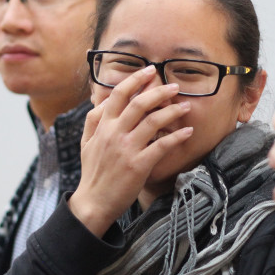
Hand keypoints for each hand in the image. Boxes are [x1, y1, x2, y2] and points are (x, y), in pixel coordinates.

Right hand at [69, 65, 192, 235]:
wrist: (93, 202)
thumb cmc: (93, 173)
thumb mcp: (86, 143)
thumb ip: (93, 120)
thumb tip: (103, 101)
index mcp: (102, 126)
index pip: (118, 94)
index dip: (135, 79)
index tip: (149, 71)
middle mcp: (114, 134)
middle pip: (138, 103)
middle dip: (159, 91)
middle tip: (174, 86)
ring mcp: (126, 149)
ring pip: (152, 121)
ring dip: (172, 111)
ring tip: (185, 106)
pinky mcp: (138, 165)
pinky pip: (161, 146)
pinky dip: (176, 137)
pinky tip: (187, 132)